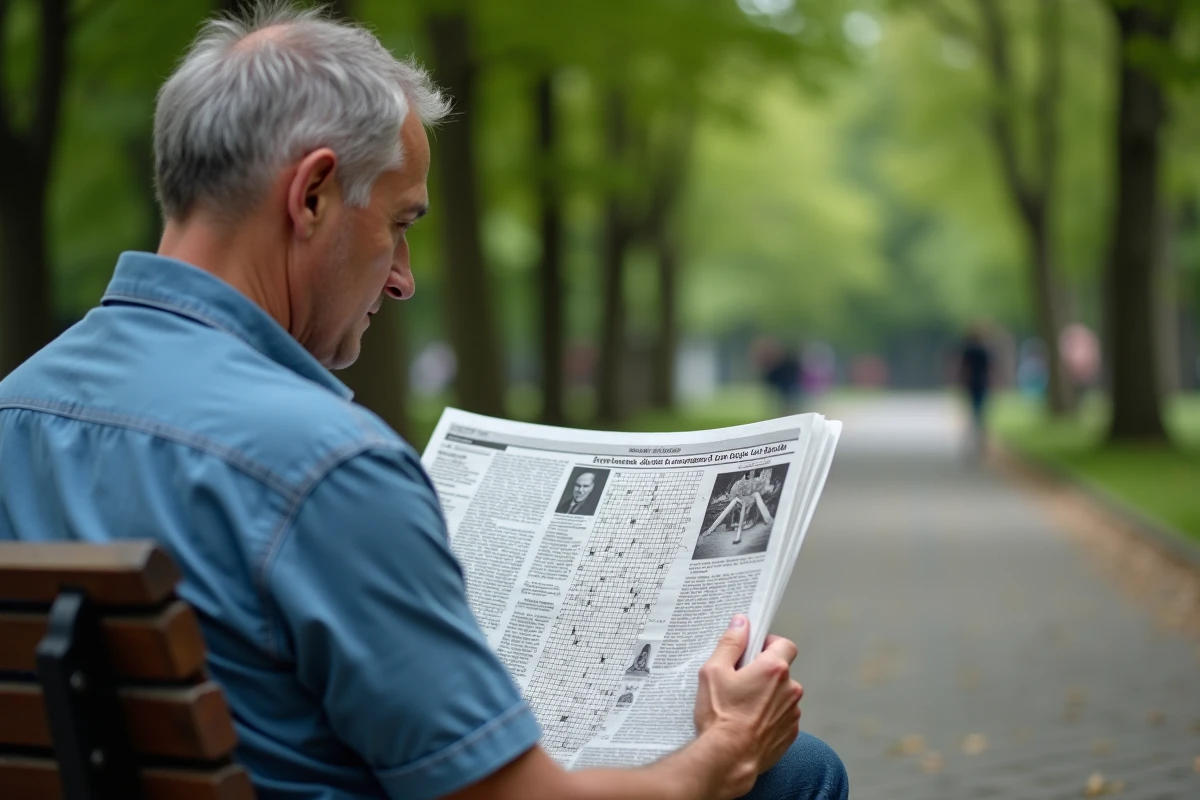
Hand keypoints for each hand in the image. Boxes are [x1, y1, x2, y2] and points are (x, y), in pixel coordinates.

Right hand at [692, 615, 802, 796]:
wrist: (727, 759)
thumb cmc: (720, 716)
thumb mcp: (714, 671)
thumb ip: (731, 643)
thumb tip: (741, 624)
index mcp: (774, 669)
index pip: (785, 644)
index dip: (769, 644)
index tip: (754, 652)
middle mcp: (790, 689)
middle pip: (782, 671)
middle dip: (764, 673)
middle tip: (739, 682)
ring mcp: (792, 713)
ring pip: (782, 695)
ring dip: (767, 696)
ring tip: (741, 707)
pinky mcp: (790, 734)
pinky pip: (782, 717)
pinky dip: (769, 717)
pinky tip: (748, 723)